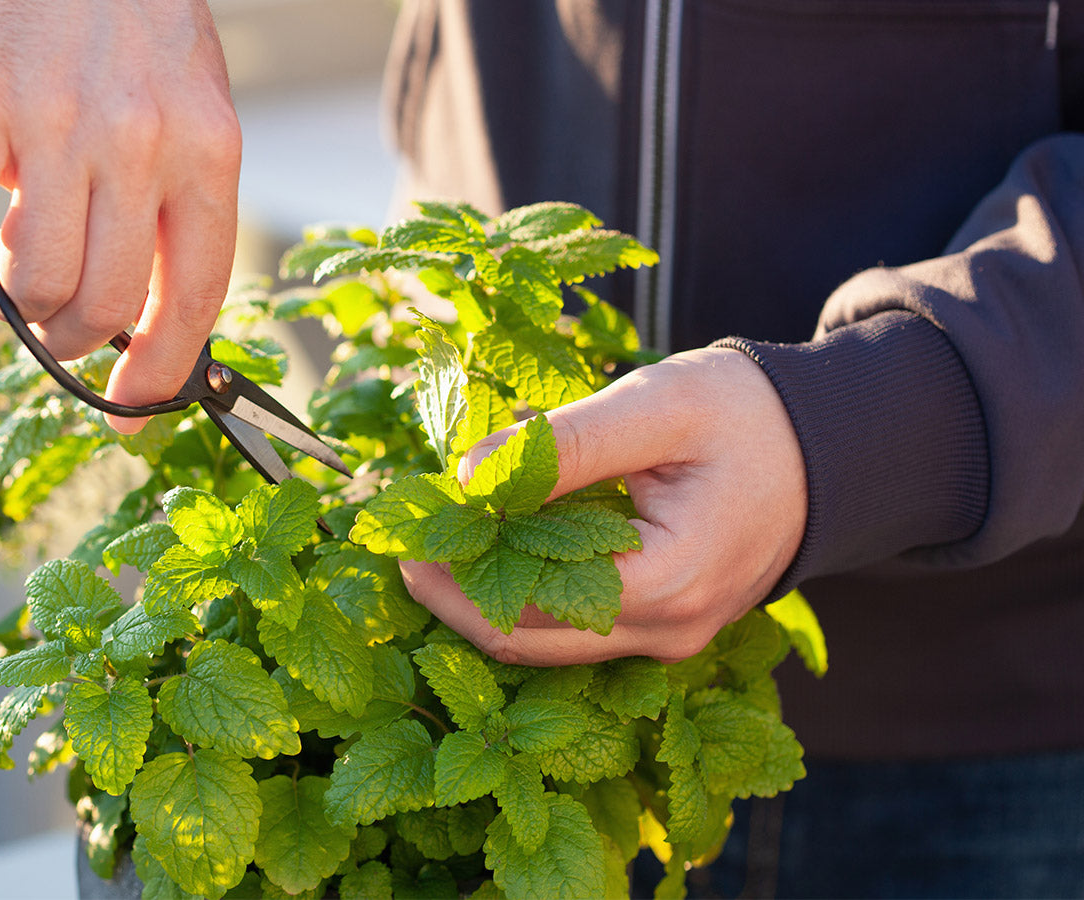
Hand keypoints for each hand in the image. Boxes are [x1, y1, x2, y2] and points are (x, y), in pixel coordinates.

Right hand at [0, 0, 241, 432]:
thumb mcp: (186, 104)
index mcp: (207, 148)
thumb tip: (138, 322)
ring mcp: (56, 121)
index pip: (194, 296)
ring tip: (13, 244)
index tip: (132, 412)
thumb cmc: (124, 22)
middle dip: (69, 339)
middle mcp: (140, 140)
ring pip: (34, 279)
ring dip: (14, 291)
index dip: (159, 373)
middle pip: (103, 304)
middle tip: (49, 320)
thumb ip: (173, 203)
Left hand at [403, 348, 807, 665]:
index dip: (453, 570)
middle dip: (451, 595)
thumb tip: (465, 476)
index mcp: (667, 583)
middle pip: (524, 642)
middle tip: (398, 543)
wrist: (834, 445)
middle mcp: (668, 633)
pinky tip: (489, 550)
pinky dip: (521, 598)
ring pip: (544, 647)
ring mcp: (668, 640)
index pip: (524, 603)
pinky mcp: (664, 628)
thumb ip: (564, 446)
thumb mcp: (657, 405)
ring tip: (432, 542)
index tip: (405, 523)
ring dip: (480, 599)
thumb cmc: (749, 415)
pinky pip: (574, 631)